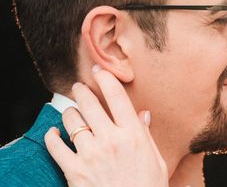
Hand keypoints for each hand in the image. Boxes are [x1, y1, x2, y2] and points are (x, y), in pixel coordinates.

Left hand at [44, 66, 168, 186]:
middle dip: (82, 91)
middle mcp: (111, 140)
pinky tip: (53, 133)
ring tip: (70, 110)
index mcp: (133, 134)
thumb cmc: (148, 186)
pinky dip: (52, 137)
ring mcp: (91, 155)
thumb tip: (143, 114)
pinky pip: (56, 148)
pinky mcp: (74, 171)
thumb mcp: (155, 158)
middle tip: (79, 86)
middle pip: (91, 104)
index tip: (99, 70)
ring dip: (70, 112)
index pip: (117, 97)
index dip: (106, 79)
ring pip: (73, 121)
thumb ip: (145, 134)